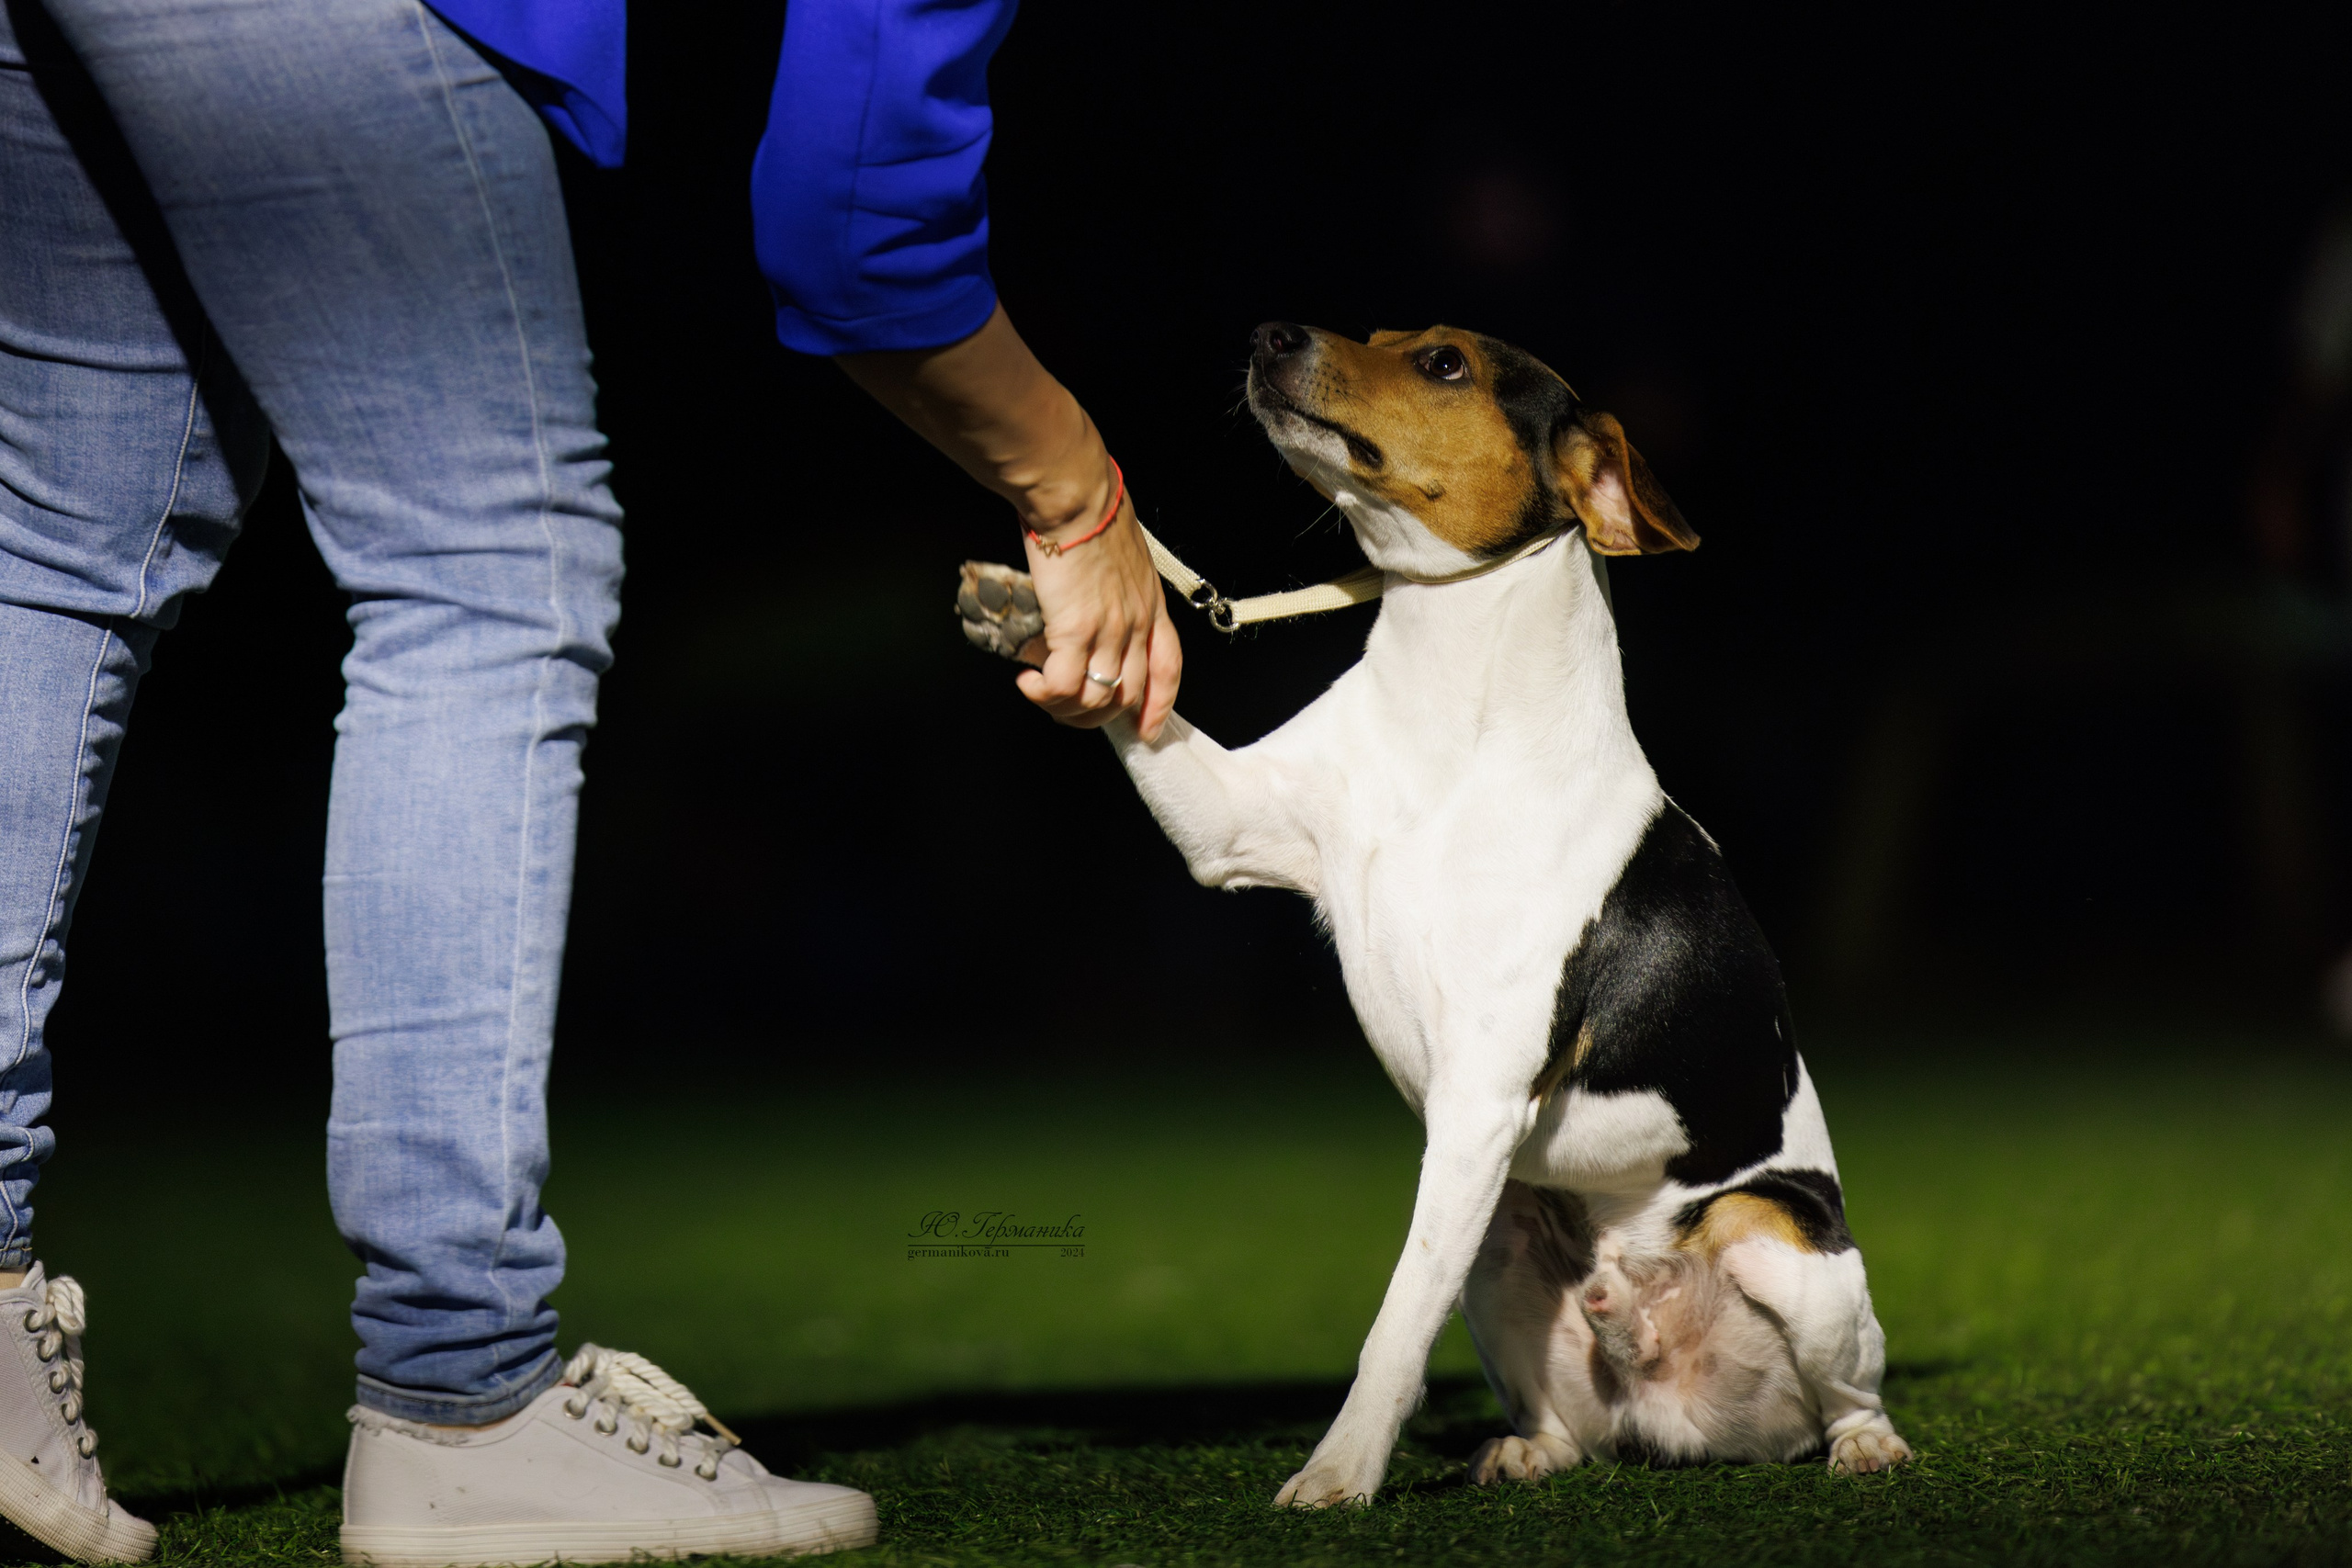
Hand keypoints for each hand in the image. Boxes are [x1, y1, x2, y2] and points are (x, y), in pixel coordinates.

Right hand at [836, 302, 1184, 737]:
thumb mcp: (1122, 554)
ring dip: (1066, 709)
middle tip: (1067, 708)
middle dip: (1097, 716)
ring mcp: (1108, 632)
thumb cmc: (1092, 512)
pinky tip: (1028, 682)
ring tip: (1042, 692)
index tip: (1146, 729)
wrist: (1076, 495)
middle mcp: (1135, 626)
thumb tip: (1094, 595)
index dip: (1159, 707)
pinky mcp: (1075, 630)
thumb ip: (1116, 583)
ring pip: (1097, 700)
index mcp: (1152, 607)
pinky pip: (1063, 686)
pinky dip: (1044, 694)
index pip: (1168, 670)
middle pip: (1129, 696)